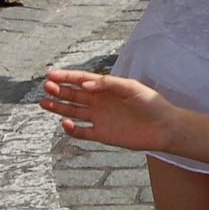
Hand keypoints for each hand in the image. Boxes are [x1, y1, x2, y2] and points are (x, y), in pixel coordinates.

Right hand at [41, 70, 175, 148]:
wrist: (164, 127)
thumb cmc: (151, 104)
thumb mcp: (131, 88)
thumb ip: (108, 84)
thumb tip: (85, 86)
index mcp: (107, 88)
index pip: (82, 80)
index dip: (66, 77)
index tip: (51, 75)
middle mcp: (100, 101)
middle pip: (74, 95)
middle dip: (59, 90)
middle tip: (47, 87)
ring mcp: (100, 118)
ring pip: (73, 111)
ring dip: (58, 108)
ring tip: (44, 103)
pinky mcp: (102, 134)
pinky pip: (82, 132)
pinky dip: (72, 129)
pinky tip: (65, 123)